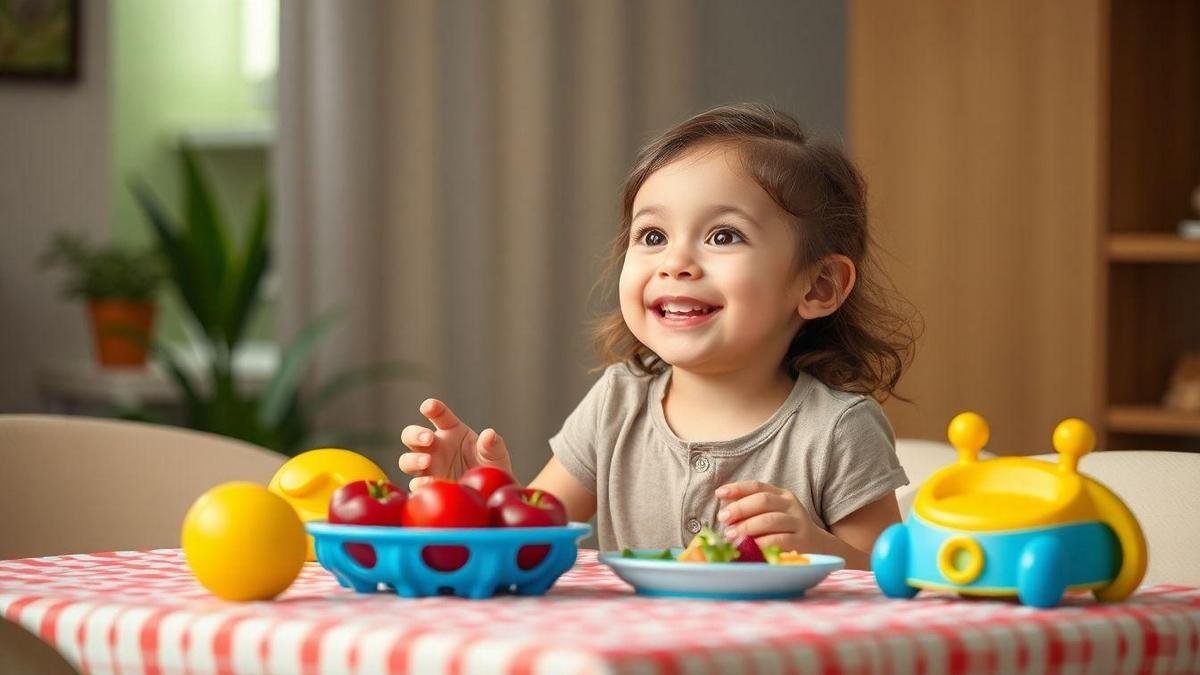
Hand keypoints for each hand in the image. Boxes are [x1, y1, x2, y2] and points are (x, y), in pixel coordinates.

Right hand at [397, 398, 512, 491]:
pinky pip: (416, 484)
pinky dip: (419, 484)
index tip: (428, 406)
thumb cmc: (491, 466)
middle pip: (411, 435)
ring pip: (407, 460)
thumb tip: (489, 435)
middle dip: (416, 434)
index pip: (439, 415)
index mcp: (451, 430)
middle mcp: (435, 446)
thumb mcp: (496, 454)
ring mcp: (429, 466)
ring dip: (413, 460)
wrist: (490, 492)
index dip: (432, 408)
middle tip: (429, 438)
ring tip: (427, 462)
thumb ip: (492, 445)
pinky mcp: (428, 485)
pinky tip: (428, 483)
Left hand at [715, 480, 818, 552]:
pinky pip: (779, 540)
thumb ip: (750, 511)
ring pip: (770, 520)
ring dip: (747, 527)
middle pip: (762, 500)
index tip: (719, 493)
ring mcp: (798, 522)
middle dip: (740, 508)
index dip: (737, 488)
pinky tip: (749, 547)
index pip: (757, 486)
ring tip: (731, 535)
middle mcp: (791, 505)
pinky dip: (761, 543)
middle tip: (723, 518)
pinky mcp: (802, 541)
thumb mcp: (770, 515)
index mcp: (781, 495)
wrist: (820, 547)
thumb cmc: (785, 531)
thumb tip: (724, 509)